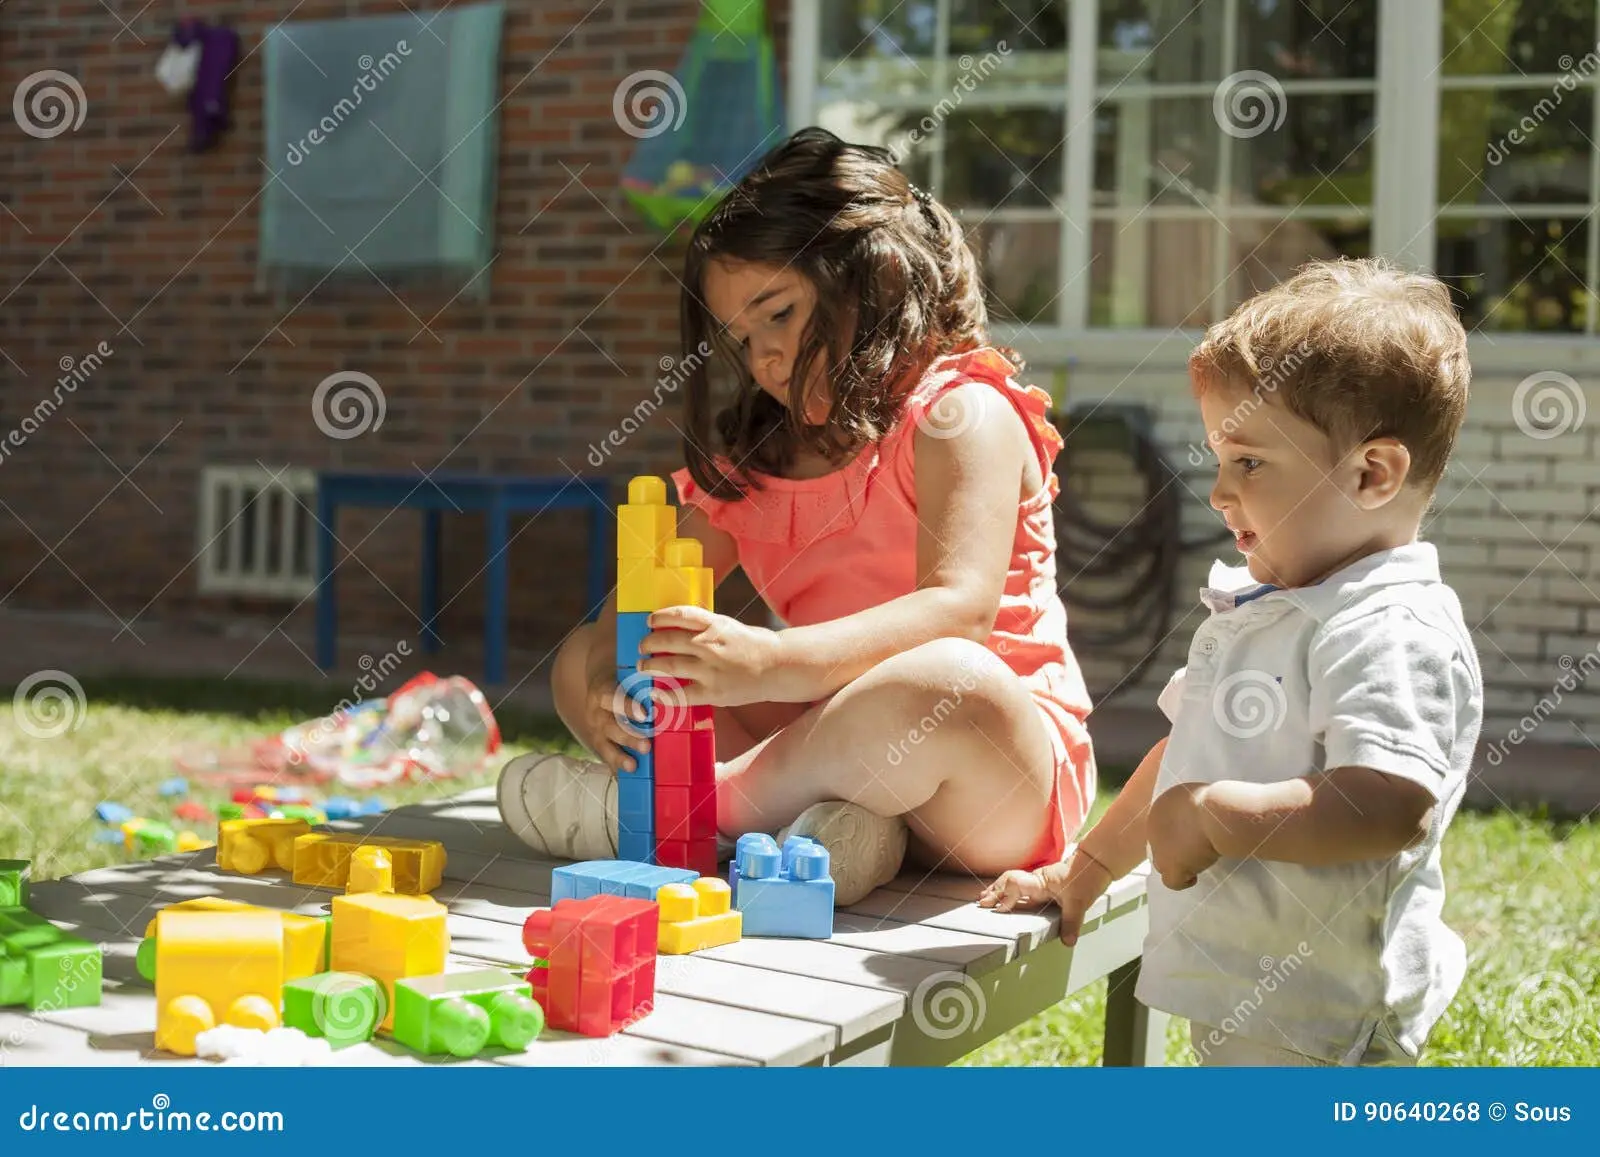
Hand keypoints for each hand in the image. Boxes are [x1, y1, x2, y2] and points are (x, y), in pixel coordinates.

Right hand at [578, 668, 651, 774]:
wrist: (599, 685)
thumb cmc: (621, 681)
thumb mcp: (627, 675)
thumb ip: (643, 681)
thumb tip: (669, 686)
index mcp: (602, 691)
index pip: (612, 698)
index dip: (627, 707)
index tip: (644, 715)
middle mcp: (596, 712)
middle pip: (610, 726)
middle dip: (628, 738)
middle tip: (646, 746)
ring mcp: (595, 730)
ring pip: (605, 745)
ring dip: (619, 757)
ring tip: (632, 766)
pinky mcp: (598, 743)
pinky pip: (605, 757)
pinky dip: (615, 768)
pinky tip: (624, 778)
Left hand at [637, 605, 785, 706]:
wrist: (778, 666)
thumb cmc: (755, 645)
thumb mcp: (730, 627)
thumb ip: (707, 628)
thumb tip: (679, 629)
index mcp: (715, 624)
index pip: (680, 615)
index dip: (660, 617)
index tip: (650, 621)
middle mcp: (709, 644)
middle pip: (669, 640)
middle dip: (650, 643)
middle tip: (643, 646)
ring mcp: (710, 669)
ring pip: (670, 665)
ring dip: (651, 665)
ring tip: (643, 666)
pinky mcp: (713, 692)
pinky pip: (681, 694)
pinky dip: (665, 695)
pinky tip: (655, 694)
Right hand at [978, 849, 1113, 944]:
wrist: (1099, 862)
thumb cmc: (1088, 877)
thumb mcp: (1080, 902)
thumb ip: (1072, 922)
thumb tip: (1068, 942)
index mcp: (1040, 882)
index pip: (1015, 885)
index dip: (1004, 896)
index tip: (996, 909)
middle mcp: (1037, 881)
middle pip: (1009, 883)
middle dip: (995, 892)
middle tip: (981, 903)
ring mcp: (1040, 883)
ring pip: (1014, 884)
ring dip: (1000, 890)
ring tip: (986, 898)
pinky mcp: (1046, 886)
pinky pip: (1023, 888)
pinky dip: (1012, 892)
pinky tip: (1008, 899)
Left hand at [1147, 783, 1220, 889]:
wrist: (1216, 813)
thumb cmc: (1215, 801)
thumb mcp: (1197, 797)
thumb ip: (1191, 807)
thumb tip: (1199, 814)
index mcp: (1161, 807)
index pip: (1164, 826)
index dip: (1179, 833)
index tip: (1194, 836)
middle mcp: (1153, 826)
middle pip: (1160, 844)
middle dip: (1175, 849)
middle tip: (1195, 851)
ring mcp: (1159, 849)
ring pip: (1162, 864)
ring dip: (1178, 865)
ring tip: (1196, 864)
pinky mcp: (1170, 867)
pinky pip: (1172, 881)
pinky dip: (1184, 881)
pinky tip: (1195, 876)